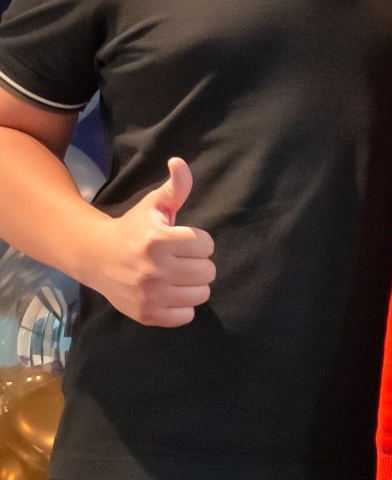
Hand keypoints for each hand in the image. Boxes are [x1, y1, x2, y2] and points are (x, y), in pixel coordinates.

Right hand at [87, 157, 214, 326]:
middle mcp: (154, 269)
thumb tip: (179, 163)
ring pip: (201, 294)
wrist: (95, 257)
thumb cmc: (132, 229)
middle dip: (197, 263)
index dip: (197, 241)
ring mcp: (150, 294)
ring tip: (175, 276)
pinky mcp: (146, 314)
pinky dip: (182, 307)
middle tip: (179, 260)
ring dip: (193, 285)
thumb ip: (175, 187)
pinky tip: (168, 293)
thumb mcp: (153, 206)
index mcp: (158, 240)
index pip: (207, 245)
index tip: (180, 241)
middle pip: (208, 271)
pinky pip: (186, 316)